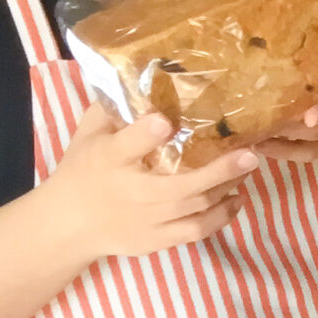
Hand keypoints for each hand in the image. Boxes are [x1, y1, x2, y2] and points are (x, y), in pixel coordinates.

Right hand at [32, 105, 260, 263]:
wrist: (68, 225)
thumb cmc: (83, 170)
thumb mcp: (88, 135)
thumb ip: (112, 109)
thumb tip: (142, 76)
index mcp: (109, 160)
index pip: (127, 146)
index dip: (145, 135)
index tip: (164, 121)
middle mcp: (131, 192)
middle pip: (179, 186)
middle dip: (218, 171)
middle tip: (249, 153)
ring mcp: (146, 220)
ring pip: (194, 207)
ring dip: (226, 188)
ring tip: (248, 168)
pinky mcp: (156, 240)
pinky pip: (195, 231)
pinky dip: (221, 217)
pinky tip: (236, 198)